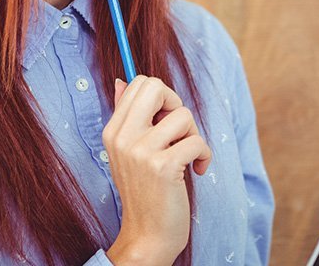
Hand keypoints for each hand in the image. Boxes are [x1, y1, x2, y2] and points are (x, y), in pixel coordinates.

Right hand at [104, 75, 211, 265]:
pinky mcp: (163, 167)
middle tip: (178, 130)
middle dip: (176, 104)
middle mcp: (123, 137)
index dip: (162, 96)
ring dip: (193, 135)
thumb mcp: (127, 150)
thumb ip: (126, 114)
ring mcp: (141, 152)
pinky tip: (197, 170)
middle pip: (156, 86)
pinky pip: (197, 141)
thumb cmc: (144, 189)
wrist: (147, 236)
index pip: (139, 83)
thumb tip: (122, 81)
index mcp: (114, 130)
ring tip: (187, 155)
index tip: (166, 119)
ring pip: (183, 115)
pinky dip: (204, 155)